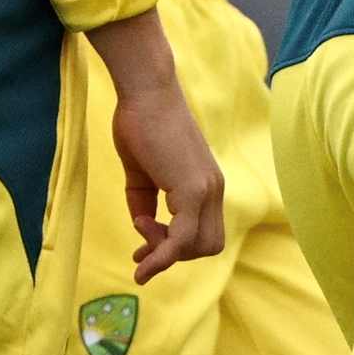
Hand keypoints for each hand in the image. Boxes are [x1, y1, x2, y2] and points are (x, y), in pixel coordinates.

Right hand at [84, 6, 226, 276]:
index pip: (205, 231)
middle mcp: (214, 189)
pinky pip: (182, 239)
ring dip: (167, 252)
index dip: (177, 245)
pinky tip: (142, 262)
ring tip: (139, 227)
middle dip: (175, 253)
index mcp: (206, 184)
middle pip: (209, 245)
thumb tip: (144, 227)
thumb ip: (145, 202)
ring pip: (201, 246)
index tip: (144, 239)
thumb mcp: (142, 173)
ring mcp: (207, 189)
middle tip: (143, 242)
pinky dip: (163, 257)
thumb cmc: (141, 123)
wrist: (145, 92)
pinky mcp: (192, 189)